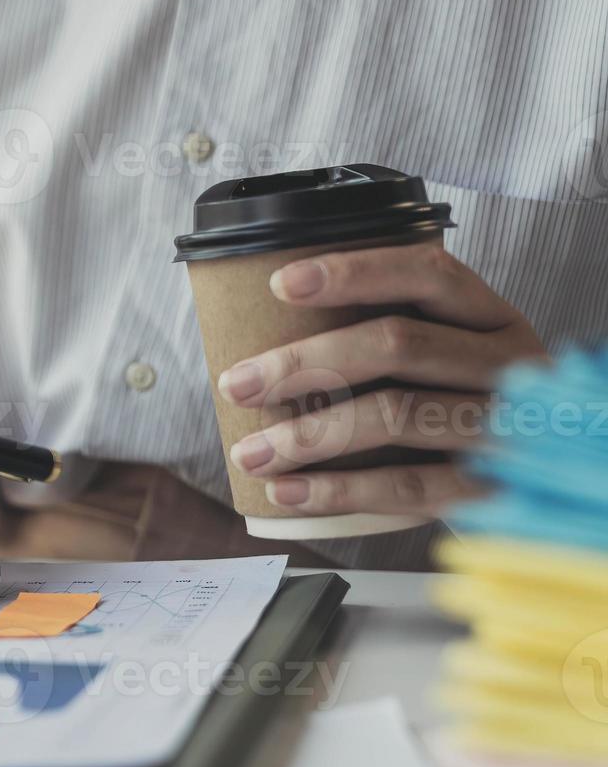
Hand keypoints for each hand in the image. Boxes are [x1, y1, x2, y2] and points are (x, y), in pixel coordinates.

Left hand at [217, 242, 547, 517]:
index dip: (355, 272)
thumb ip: (380, 343)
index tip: (279, 284)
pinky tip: (286, 492)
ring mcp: (506, 428)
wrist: (530, 494)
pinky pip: (408, 486)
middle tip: (237, 384)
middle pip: (399, 344)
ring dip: (308, 435)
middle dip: (303, 362)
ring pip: (398, 415)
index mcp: (492, 318)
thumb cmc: (453, 411)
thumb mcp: (441, 363)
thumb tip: (262, 349)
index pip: (429, 273)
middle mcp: (509, 365)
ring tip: (249, 453)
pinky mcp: (490, 489)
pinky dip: (338, 490)